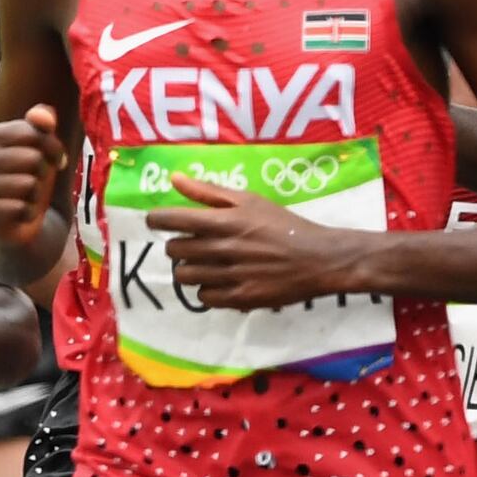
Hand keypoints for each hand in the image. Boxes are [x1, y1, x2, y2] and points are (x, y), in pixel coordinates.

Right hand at [0, 106, 65, 250]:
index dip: (52, 146)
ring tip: (30, 195)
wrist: (15, 214)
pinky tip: (23, 211)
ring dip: (38, 193)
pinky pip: (19, 208)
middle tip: (40, 178)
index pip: (31, 132)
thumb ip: (43, 122)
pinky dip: (29, 212)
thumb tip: (43, 117)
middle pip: (33, 158)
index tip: (55, 156)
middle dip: (45, 171)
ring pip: (28, 185)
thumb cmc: (30, 173)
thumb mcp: (41, 145)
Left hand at [148, 173, 359, 311]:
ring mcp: (230, 275)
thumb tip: (174, 179)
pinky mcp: (240, 298)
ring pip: (185, 276)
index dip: (157, 220)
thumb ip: (209, 191)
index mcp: (224, 220)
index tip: (160, 222)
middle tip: (193, 244)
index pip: (169, 220)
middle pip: (174, 250)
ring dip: (190, 268)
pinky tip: (221, 281)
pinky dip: (207, 289)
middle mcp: (223, 248)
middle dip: (178, 245)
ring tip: (207, 264)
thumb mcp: (250, 200)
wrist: (319, 259)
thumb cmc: (284, 225)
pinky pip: (204, 297)